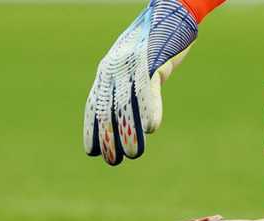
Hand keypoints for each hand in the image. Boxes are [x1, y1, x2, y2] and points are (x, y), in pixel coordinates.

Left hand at [83, 0, 197, 165]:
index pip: (95, 104)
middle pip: (108, 109)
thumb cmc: (158, 41)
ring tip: (134, 153)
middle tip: (113, 161)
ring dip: (129, 132)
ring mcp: (132, 64)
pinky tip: (152, 128)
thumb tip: (143, 118)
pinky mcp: (151, 61)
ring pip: (126, 104)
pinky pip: (148, 90)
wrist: (171, 12)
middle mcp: (114, 68)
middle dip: (109, 138)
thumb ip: (138, 89)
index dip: (92, 128)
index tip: (92, 151)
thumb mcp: (142, 66)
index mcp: (107, 70)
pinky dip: (150, 110)